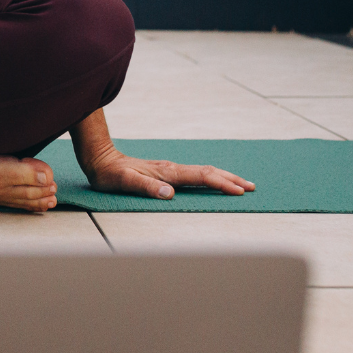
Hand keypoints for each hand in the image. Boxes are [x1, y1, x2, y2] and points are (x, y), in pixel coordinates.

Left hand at [82, 148, 253, 199]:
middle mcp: (172, 169)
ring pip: (204, 172)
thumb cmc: (110, 174)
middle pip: (209, 171)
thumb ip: (145, 187)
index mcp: (167, 173)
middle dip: (231, 179)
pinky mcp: (166, 172)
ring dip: (224, 177)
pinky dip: (211, 178)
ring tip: (241, 184)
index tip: (239, 191)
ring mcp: (170, 169)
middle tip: (252, 187)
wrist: (100, 159)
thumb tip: (169, 193)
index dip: (222, 184)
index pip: (201, 177)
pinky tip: (214, 182)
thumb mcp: (124, 182)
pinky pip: (195, 174)